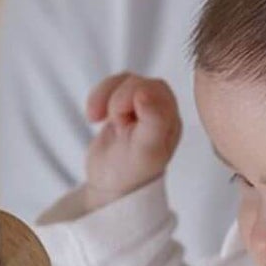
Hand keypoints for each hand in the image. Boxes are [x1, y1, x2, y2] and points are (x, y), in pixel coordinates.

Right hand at [81, 74, 181, 210]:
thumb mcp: (146, 150)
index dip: (134, 98)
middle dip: (118, 99)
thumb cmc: (132, 172)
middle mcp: (159, 110)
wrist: (110, 184)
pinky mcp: (122, 106)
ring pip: (123, 81)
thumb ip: (153, 120)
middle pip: (138, 82)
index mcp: (171, 119)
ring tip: (97, 119)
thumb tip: (146, 90)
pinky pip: (111, 86)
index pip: (156, 89)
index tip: (122, 122)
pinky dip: (98, 98)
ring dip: (104, 97)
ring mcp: (140, 107)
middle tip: (114, 124)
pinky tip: (94, 117)